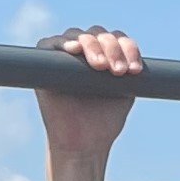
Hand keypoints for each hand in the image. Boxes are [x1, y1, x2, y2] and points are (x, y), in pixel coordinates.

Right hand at [36, 26, 142, 164]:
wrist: (83, 146)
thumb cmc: (103, 122)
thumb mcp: (124, 92)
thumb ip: (127, 67)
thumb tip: (130, 51)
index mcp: (107, 56)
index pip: (118, 39)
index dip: (128, 49)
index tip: (135, 71)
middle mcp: (86, 52)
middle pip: (100, 34)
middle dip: (112, 49)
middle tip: (117, 71)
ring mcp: (64, 56)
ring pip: (79, 35)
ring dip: (92, 45)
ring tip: (100, 66)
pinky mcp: (44, 63)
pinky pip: (49, 44)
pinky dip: (62, 43)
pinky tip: (74, 49)